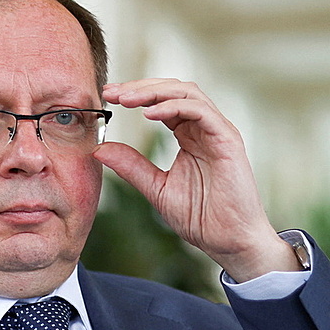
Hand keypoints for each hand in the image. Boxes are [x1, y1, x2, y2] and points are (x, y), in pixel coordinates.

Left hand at [93, 79, 298, 281]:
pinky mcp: (228, 139)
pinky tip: (150, 114)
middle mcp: (205, 128)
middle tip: (112, 93)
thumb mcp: (157, 188)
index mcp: (189, 136)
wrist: (230, 241)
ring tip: (127, 99)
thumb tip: (100, 148)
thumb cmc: (202, 218)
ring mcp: (218, 131)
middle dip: (141, 87)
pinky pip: (201, 111)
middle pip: (173, 90)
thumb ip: (132, 166)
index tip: (108, 98)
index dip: (136, 96)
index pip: (162, 103)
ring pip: (187, 94)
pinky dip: (174, 107)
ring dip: (154, 92)